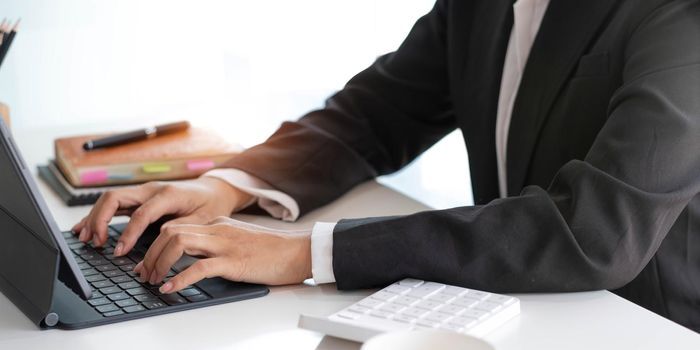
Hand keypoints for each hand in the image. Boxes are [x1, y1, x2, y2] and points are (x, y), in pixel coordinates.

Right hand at [72, 177, 252, 256]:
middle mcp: (151, 189)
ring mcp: (143, 191)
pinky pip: (114, 203)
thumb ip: (180, 232)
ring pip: (110, 198)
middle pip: (115, 198)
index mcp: (168, 194)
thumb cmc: (211, 206)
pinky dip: (98, 215)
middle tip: (96, 243)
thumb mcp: (202, 221)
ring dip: (94, 217)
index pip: (141, 213)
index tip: (119, 252)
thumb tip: (157, 248)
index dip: (128, 234)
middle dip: (100, 220)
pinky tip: (84, 228)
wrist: (215, 190)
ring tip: (84, 239)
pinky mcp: (139, 197)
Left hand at [134, 217, 311, 292]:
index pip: (176, 227)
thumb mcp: (240, 242)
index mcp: (218, 224)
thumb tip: (195, 261)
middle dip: (150, 253)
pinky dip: (180, 278)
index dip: (154, 246)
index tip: (146, 264)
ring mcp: (225, 244)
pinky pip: (199, 267)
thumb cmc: (274, 251)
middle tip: (143, 274)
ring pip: (179, 243)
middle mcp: (218, 229)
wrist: (299, 252)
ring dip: (159, 262)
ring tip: (154, 281)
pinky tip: (170, 288)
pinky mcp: (234, 261)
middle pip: (170, 232)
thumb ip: (218, 245)